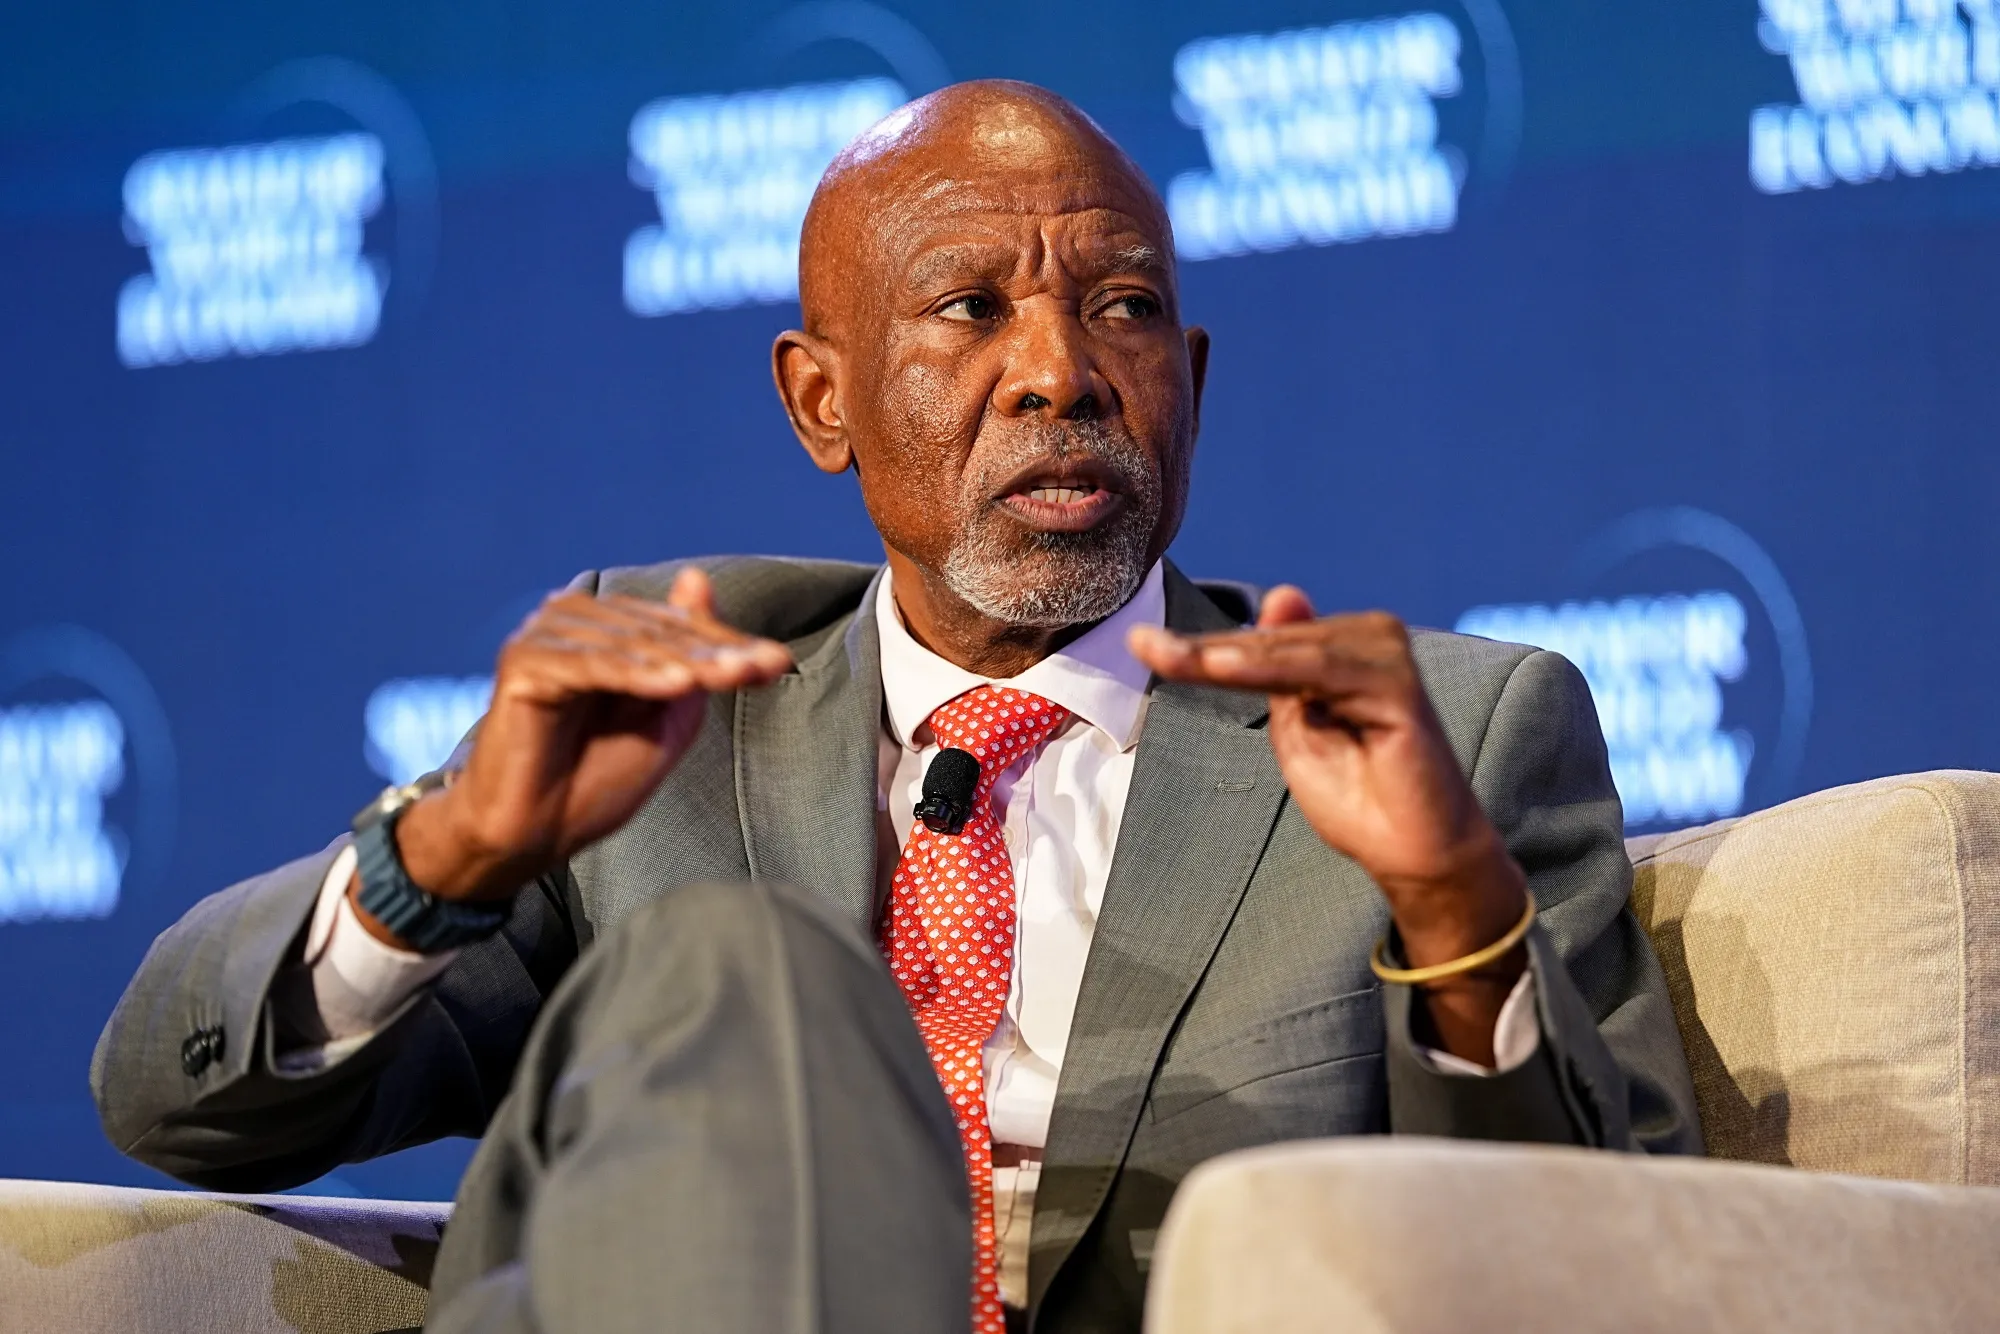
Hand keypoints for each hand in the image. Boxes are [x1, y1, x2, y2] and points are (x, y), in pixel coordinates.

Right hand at [361, 568, 791, 923]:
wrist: (533, 835)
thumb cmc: (597, 779)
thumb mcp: (666, 715)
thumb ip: (691, 656)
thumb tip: (698, 577)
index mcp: (609, 627)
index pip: (682, 629)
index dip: (732, 647)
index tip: (782, 663)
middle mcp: (574, 619)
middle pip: (662, 632)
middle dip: (718, 654)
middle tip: (766, 667)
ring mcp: (545, 636)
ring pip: (632, 645)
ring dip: (686, 662)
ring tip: (732, 676)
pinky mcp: (523, 662)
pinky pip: (592, 665)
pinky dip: (636, 674)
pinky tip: (676, 685)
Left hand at [1130, 587, 1526, 1062]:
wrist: (1410, 854)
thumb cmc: (1357, 798)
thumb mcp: (1297, 730)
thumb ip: (1276, 672)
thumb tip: (1282, 591)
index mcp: (1342, 649)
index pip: (1262, 645)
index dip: (1201, 647)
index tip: (1139, 640)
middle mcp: (1369, 640)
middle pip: (1271, 641)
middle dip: (1206, 651)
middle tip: (1142, 645)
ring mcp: (1386, 655)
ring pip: (1288, 650)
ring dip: (1228, 657)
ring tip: (1171, 658)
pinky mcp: (1399, 681)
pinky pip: (1319, 668)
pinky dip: (1271, 666)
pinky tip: (1223, 665)